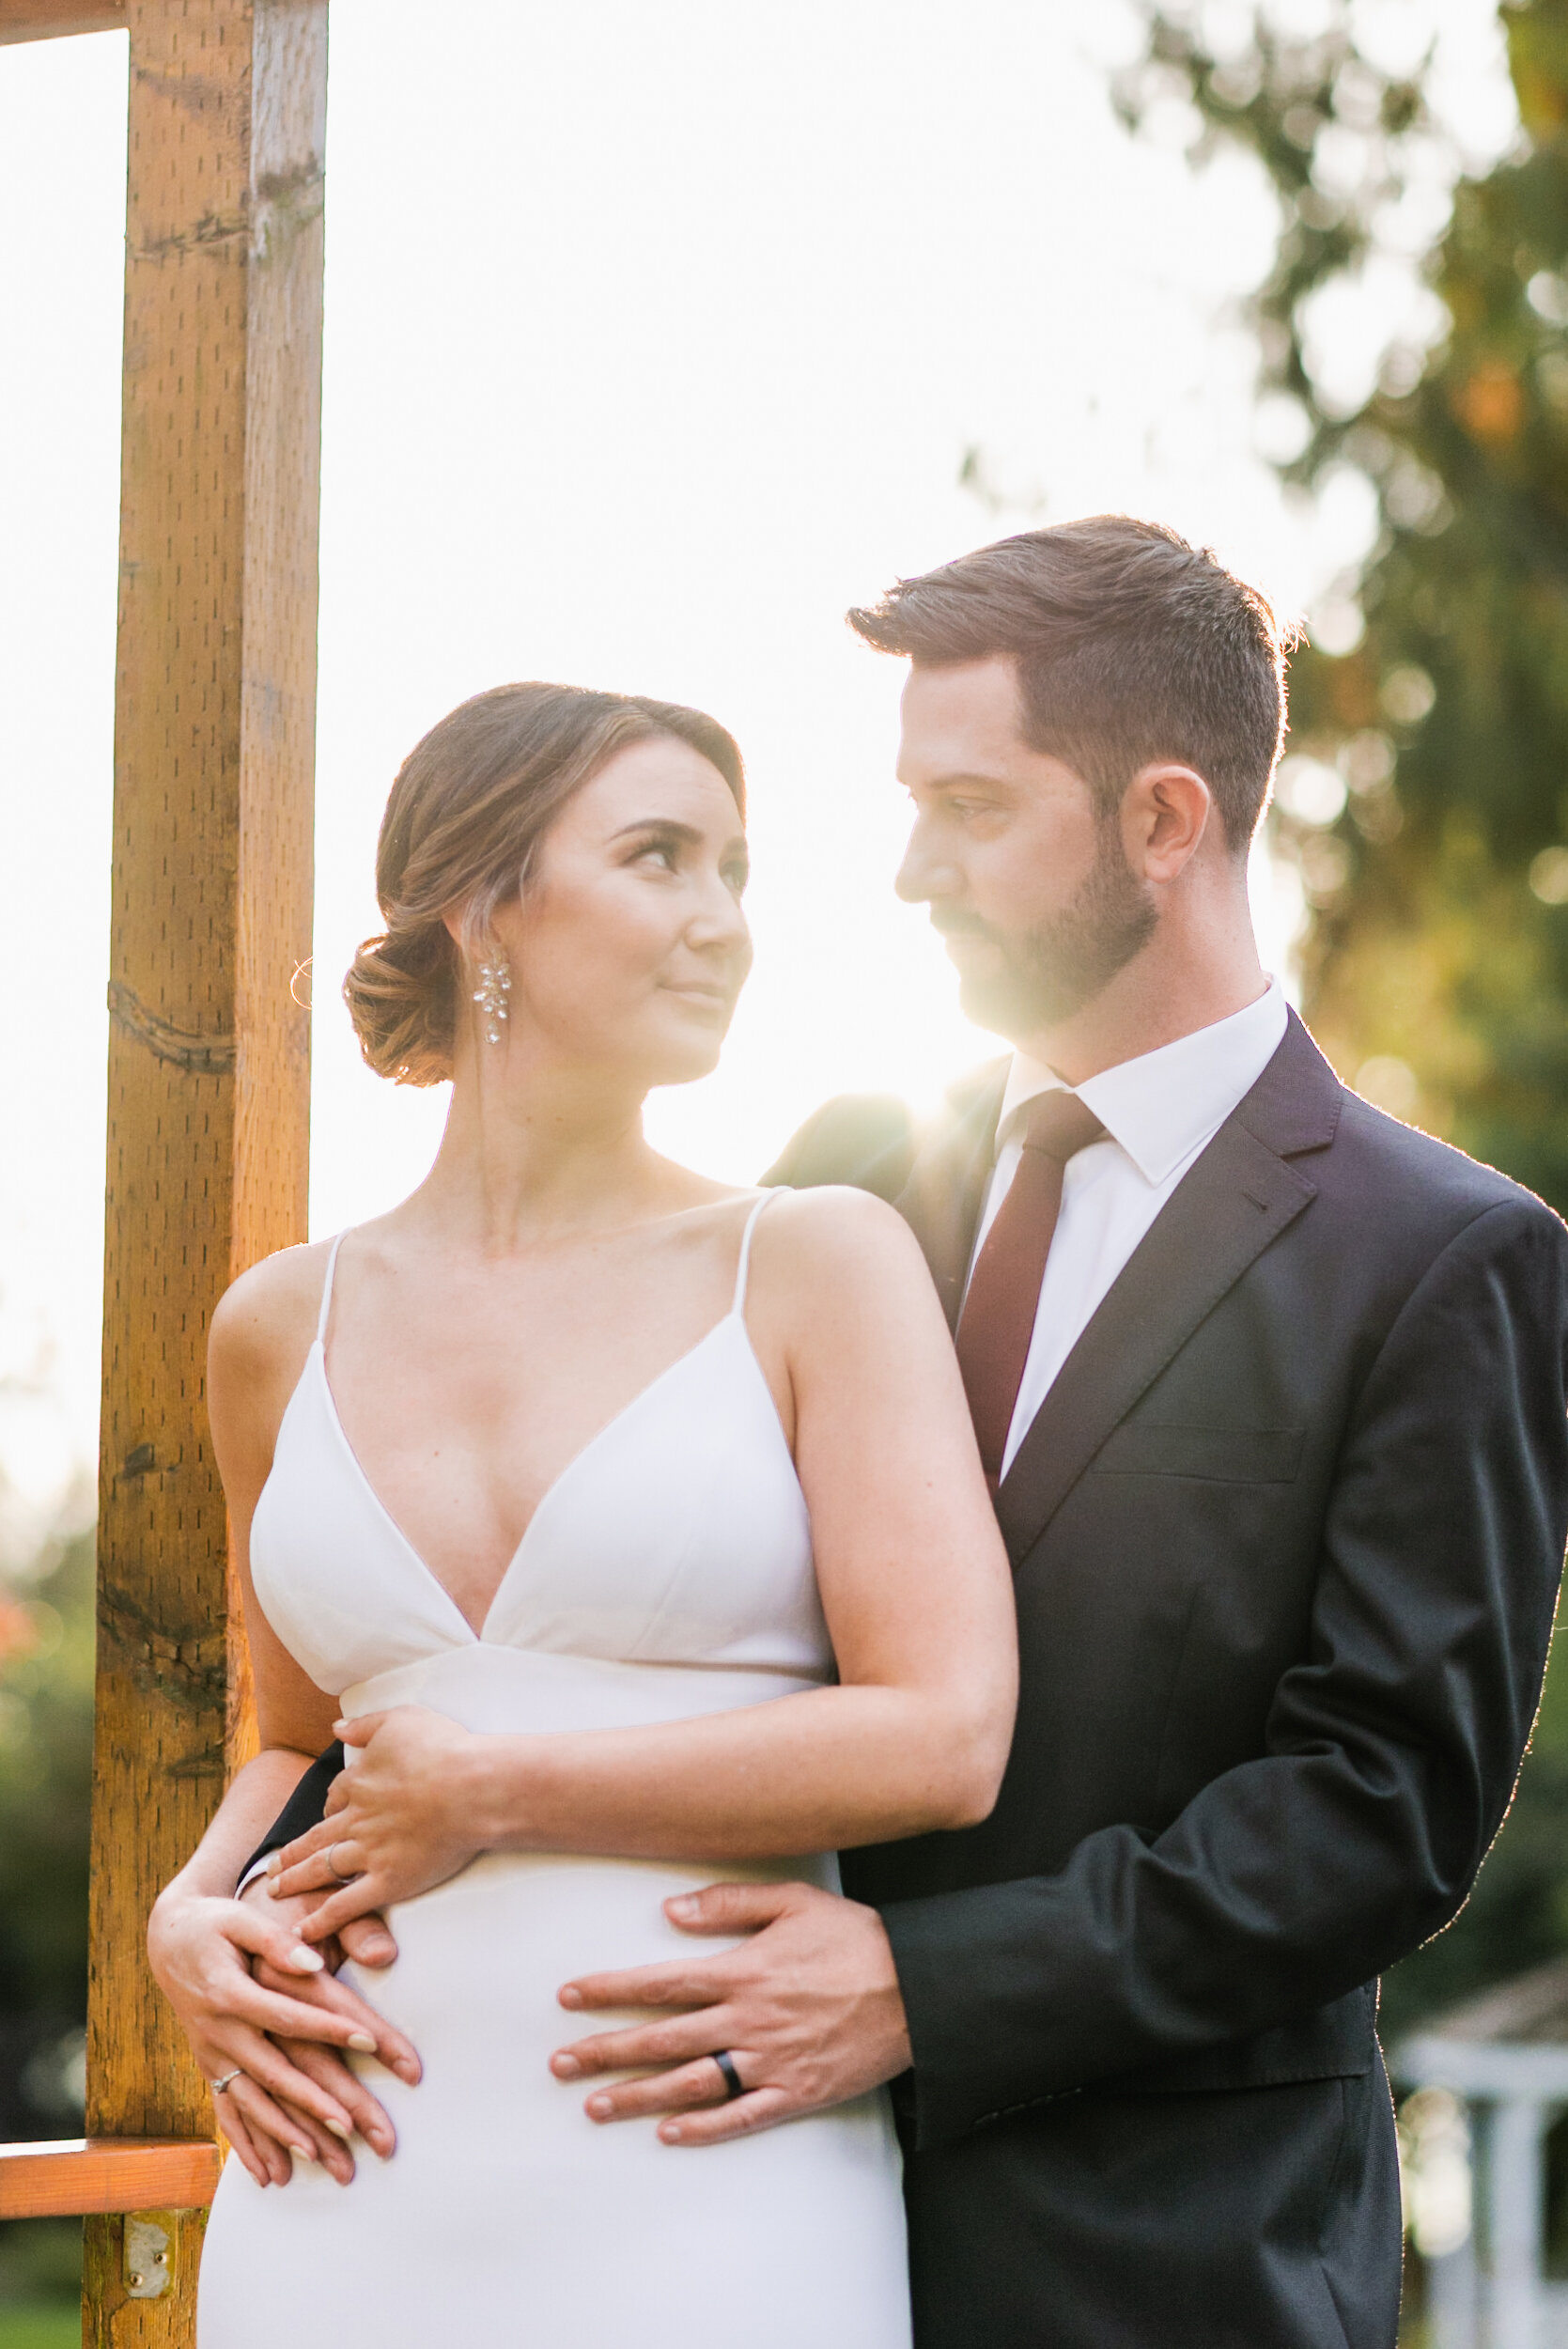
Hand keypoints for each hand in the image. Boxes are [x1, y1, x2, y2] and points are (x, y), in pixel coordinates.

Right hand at [147, 1879, 420, 2188]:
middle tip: (355, 2126)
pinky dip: (249, 2146)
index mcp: (230, 1991)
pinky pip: (227, 2114)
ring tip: (322, 2158)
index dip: (329, 2027)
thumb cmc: (215, 1924)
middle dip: (314, 2102)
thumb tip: (314, 1963)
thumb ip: (278, 1941)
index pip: (288, 2015)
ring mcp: (211, 2055)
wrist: (168, 1940)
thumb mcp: (241, 1920)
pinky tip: (272, 2177)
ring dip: (285, 2134)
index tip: (371, 2040)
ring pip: (251, 2103)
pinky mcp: (210, 2068)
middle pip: (273, 2073)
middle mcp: (218, 2031)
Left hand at [266, 1706, 487, 1940]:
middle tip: (274, 1866)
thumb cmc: (443, 1750)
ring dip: (296, 1880)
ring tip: (277, 1890)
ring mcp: (369, 1852)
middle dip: (292, 1852)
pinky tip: (304, 1930)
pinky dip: (323, 1920)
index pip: (337, 1795)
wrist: (471, 1787)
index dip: (329, 1805)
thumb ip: (365, 1725)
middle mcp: (357, 1819)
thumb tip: (337, 1727)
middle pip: (316, 1837)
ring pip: (322, 1869)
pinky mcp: (387, 1881)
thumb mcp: (400, 1719)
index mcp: (360, 1782)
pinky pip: (346, 1905)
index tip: (326, 1813)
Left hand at [549, 1881, 910, 2146]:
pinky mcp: (796, 2092)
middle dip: (605, 2050)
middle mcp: (746, 2020)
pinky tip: (669, 2134)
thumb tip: (670, 1911)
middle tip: (559, 2065)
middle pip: (661, 2039)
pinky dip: (703, 2129)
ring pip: (690, 2084)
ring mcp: (770, 2061)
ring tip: (595, 2106)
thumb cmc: (854, 1938)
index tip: (568, 1998)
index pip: (660, 1984)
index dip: (610, 1991)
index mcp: (741, 1971)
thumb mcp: (792, 1901)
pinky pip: (741, 2117)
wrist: (915, 1989)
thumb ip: (728, 1903)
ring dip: (638, 2096)